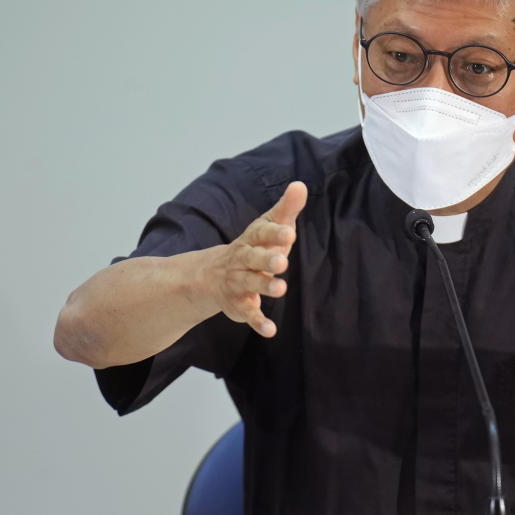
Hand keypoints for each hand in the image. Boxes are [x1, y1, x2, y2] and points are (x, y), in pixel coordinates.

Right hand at [203, 181, 307, 336]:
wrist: (213, 275)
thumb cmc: (254, 246)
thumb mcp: (268, 227)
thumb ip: (286, 209)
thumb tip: (301, 185)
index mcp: (252, 239)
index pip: (262, 233)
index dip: (274, 233)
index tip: (290, 232)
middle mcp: (242, 260)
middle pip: (253, 258)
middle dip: (266, 260)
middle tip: (283, 261)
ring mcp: (238, 283)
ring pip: (250, 284)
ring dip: (264, 287)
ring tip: (280, 289)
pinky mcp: (240, 305)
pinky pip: (248, 314)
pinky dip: (258, 322)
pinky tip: (271, 330)